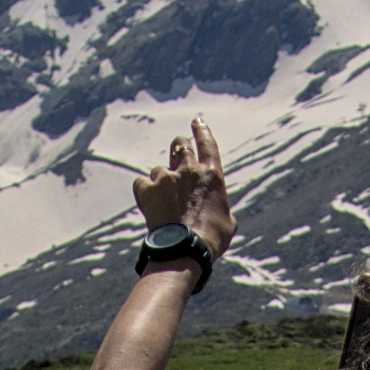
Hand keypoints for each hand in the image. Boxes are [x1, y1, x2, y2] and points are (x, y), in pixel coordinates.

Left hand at [130, 118, 233, 253]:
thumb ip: (221, 208)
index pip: (208, 143)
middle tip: (178, 150)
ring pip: (159, 169)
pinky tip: (148, 203)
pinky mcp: (148, 189)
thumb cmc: (212, 238)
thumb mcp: (228, 222)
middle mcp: (189, 170)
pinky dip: (144, 191)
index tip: (197, 121)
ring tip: (164, 201)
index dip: (202, 130)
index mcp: (212, 175)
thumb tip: (219, 213)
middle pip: (180, 145)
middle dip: (179, 146)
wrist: (185, 248)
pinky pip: (141, 183)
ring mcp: (167, 178)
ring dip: (161, 180)